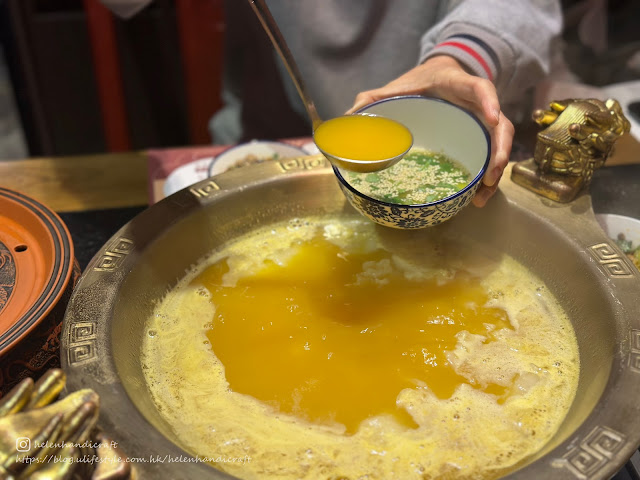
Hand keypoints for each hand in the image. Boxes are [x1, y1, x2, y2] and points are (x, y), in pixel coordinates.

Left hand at [347, 56, 513, 206]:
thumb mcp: (394, 88)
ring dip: (495, 172)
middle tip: (490, 175)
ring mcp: (478, 122)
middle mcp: (474, 104)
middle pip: (499, 125)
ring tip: (482, 197)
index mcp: (454, 84)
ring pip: (498, 145)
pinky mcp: (478, 138)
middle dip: (499, 150)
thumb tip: (347, 120)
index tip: (492, 118)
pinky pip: (489, 156)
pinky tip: (477, 198)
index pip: (478, 87)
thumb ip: (371, 100)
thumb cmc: (415, 84)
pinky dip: (486, 178)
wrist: (433, 78)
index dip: (488, 101)